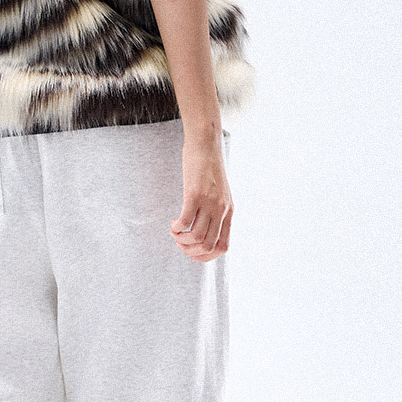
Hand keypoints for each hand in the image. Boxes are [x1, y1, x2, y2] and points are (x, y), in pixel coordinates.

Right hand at [171, 133, 232, 260]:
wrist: (207, 144)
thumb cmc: (209, 167)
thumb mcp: (219, 192)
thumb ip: (216, 209)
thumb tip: (204, 226)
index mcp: (229, 212)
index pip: (223, 246)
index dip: (207, 257)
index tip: (193, 254)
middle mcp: (221, 210)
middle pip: (207, 245)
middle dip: (190, 250)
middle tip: (179, 243)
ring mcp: (209, 203)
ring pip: (196, 237)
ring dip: (181, 240)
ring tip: (175, 233)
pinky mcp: (195, 194)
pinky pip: (185, 222)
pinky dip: (176, 228)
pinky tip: (173, 223)